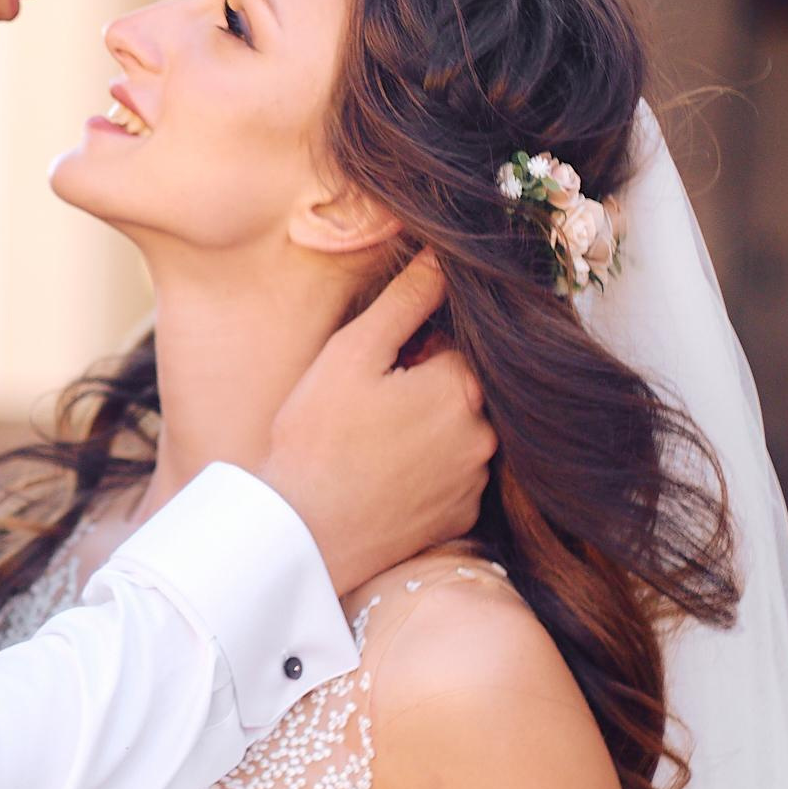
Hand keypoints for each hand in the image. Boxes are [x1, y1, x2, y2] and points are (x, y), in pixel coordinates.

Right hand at [261, 256, 493, 601]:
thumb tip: (443, 255)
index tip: (380, 366)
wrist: (303, 532)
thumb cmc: (318, 438)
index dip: (417, 347)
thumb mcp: (352, 353)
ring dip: (429, 429)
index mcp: (462, 387)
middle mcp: (484, 436)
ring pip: (459, 433)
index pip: (459, 343)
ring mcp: (474, 482)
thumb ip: (406, 300)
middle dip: (426, 387)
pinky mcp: (459, 518)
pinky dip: (428, 470)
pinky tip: (384, 475)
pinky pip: (453, 477)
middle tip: (369, 405)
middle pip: (464, 389)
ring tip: (373, 443)